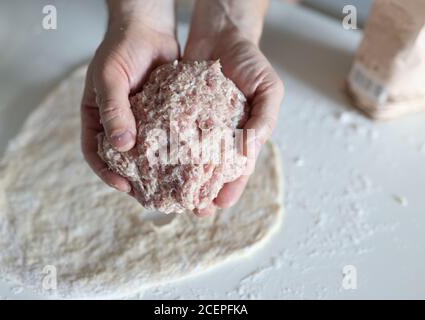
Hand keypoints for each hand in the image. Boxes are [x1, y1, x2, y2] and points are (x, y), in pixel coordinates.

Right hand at [81, 0, 177, 191]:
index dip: (107, 174)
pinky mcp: (163, 118)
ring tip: (173, 188)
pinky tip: (188, 164)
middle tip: (152, 198)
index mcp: (98, 119)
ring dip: (158, 171)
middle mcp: (119, 125)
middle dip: (136, 180)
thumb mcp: (110, 78)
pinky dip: (174, 153)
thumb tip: (121, 146)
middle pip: (123, 160)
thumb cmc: (122, 49)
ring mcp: (141, 123)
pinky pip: (167, 139)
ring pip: (147, 154)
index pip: (96, 153)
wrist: (149, 29)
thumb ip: (114, 110)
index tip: (123, 187)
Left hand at [185, 0, 283, 215]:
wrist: (221, 34)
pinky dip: (165, 150)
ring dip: (181, 178)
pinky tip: (156, 163)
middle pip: (211, 171)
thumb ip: (265, 118)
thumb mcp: (269, 87)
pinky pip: (171, 135)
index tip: (219, 204)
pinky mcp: (177, 113)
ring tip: (171, 195)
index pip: (238, 168)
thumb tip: (250, 149)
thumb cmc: (250, 61)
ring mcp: (197, 126)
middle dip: (203, 191)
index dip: (231, 187)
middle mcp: (219, 135)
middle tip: (193, 210)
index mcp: (243, 135)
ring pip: (189, 158)